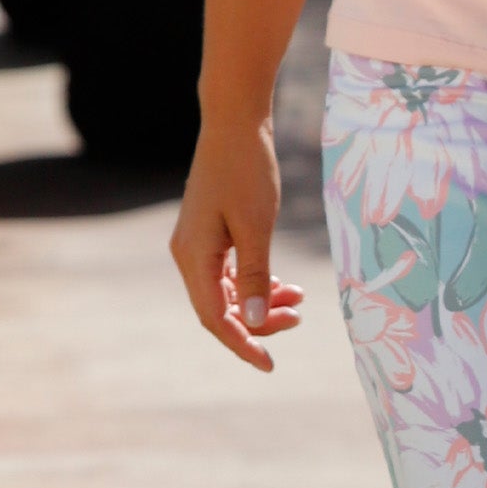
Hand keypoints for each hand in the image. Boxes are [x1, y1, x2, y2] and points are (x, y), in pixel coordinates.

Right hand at [169, 117, 303, 372]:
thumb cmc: (247, 170)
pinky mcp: (209, 232)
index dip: (243, 344)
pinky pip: (228, 271)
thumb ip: (256, 275)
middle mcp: (188, 255)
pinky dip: (254, 281)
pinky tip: (282, 283)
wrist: (235, 122)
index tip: (269, 365)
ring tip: (298, 299)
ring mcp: (197, 243)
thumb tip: (255, 322)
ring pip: (226, 290)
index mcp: (193, 258)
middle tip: (298, 319)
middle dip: (258, 321)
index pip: (215, 318)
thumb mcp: (257, 225)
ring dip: (260, 300)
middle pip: (220, 308)